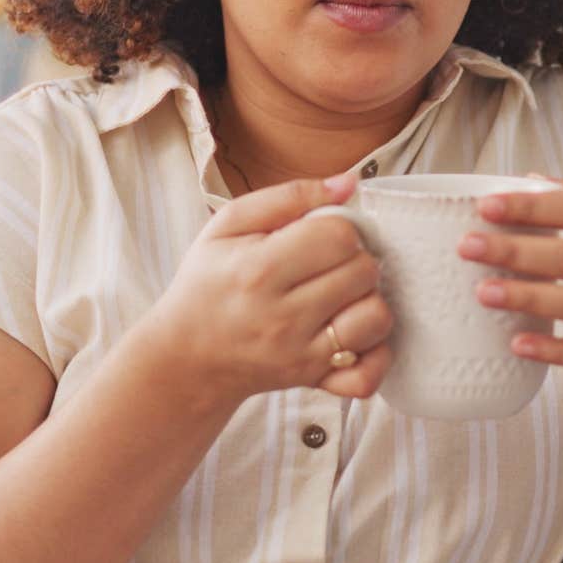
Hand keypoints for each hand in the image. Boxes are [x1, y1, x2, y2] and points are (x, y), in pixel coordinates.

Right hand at [144, 173, 394, 404]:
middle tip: (332, 263)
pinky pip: (367, 376)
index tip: (322, 234)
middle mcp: (283, 316)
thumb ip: (289, 196)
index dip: (340, 227)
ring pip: (376, 319)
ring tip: (344, 295)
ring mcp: (301, 354)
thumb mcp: (229, 225)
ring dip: (369, 300)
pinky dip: (375, 355)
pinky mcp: (312, 380)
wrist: (186, 355)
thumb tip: (349, 182)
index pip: (339, 235)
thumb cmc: (208, 282)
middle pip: (364, 272)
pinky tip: (355, 334)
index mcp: (260, 269)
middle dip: (356, 259)